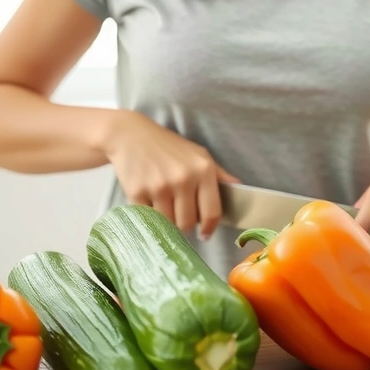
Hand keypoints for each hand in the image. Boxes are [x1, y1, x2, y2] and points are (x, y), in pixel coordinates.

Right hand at [105, 111, 239, 240]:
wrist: (131, 135)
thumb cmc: (168, 146)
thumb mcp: (198, 154)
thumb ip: (219, 174)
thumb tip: (239, 189)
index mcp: (203, 170)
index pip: (212, 213)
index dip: (209, 229)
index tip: (205, 234)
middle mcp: (183, 179)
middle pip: (189, 224)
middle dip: (186, 224)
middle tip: (180, 215)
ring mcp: (159, 186)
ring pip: (169, 225)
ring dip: (168, 222)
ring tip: (165, 207)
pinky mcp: (137, 193)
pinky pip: (148, 219)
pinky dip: (150, 216)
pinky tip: (150, 202)